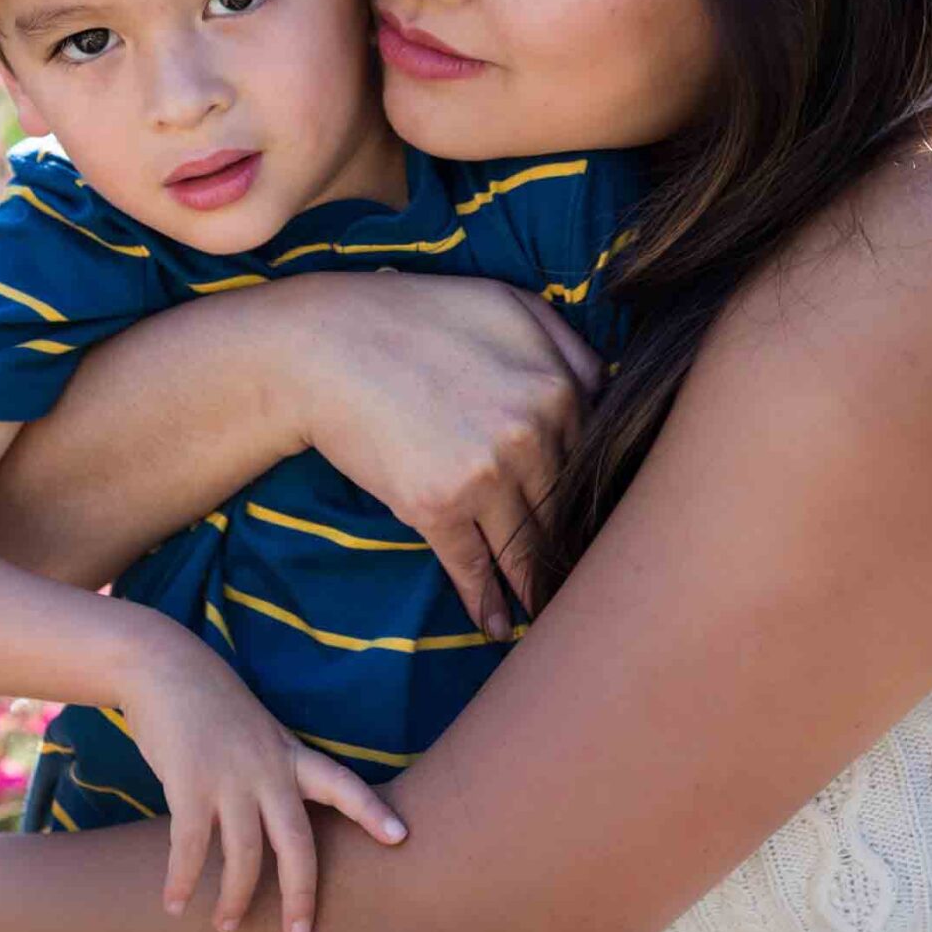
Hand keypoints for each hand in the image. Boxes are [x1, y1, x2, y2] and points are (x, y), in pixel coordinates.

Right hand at [120, 631, 407, 931]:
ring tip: (227, 926)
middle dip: (301, 893)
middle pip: (297, 842)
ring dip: (235, 899)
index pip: (342, 783)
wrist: (164, 666)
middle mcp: (268, 768)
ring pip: (245, 855)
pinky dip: (183, 880)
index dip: (371, 810)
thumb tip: (279, 818)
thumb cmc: (211, 705)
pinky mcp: (190, 783)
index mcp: (290, 754)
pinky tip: (175, 903)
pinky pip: (191, 846)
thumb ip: (274, 769)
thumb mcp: (258, 732)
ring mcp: (230, 776)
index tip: (401, 837)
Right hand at [267, 272, 602, 637]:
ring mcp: (486, 473)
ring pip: (525, 545)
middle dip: (571, 548)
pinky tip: (498, 628)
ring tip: (549, 617)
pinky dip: (486, 604)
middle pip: (563, 508)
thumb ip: (567, 345)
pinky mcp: (437, 507)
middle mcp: (532, 432)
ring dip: (537, 588)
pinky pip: (473, 567)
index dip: (588, 496)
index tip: (598, 530)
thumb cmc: (415, 317)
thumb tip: (607, 390)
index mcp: (557, 386)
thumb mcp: (506, 304)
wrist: (325, 345)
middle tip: (586, 585)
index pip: (590, 459)